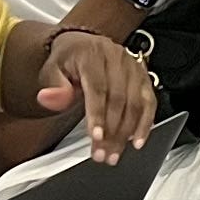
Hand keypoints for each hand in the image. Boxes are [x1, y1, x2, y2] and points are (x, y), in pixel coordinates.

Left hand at [39, 29, 158, 161]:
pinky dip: (145, 123)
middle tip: (102, 154)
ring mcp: (134, 68)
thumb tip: (49, 98)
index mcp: (93, 54)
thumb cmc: (69, 60)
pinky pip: (150, 102)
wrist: (84, 46)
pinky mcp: (144, 78)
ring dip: (126, 133)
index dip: (97, 114)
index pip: (98, 87)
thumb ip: (53, 85)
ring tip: (114, 153)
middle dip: (111, 131)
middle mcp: (117, 59)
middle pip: (119, 99)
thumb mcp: (52, 69)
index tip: (96, 136)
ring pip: (136, 104)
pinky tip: (137, 141)